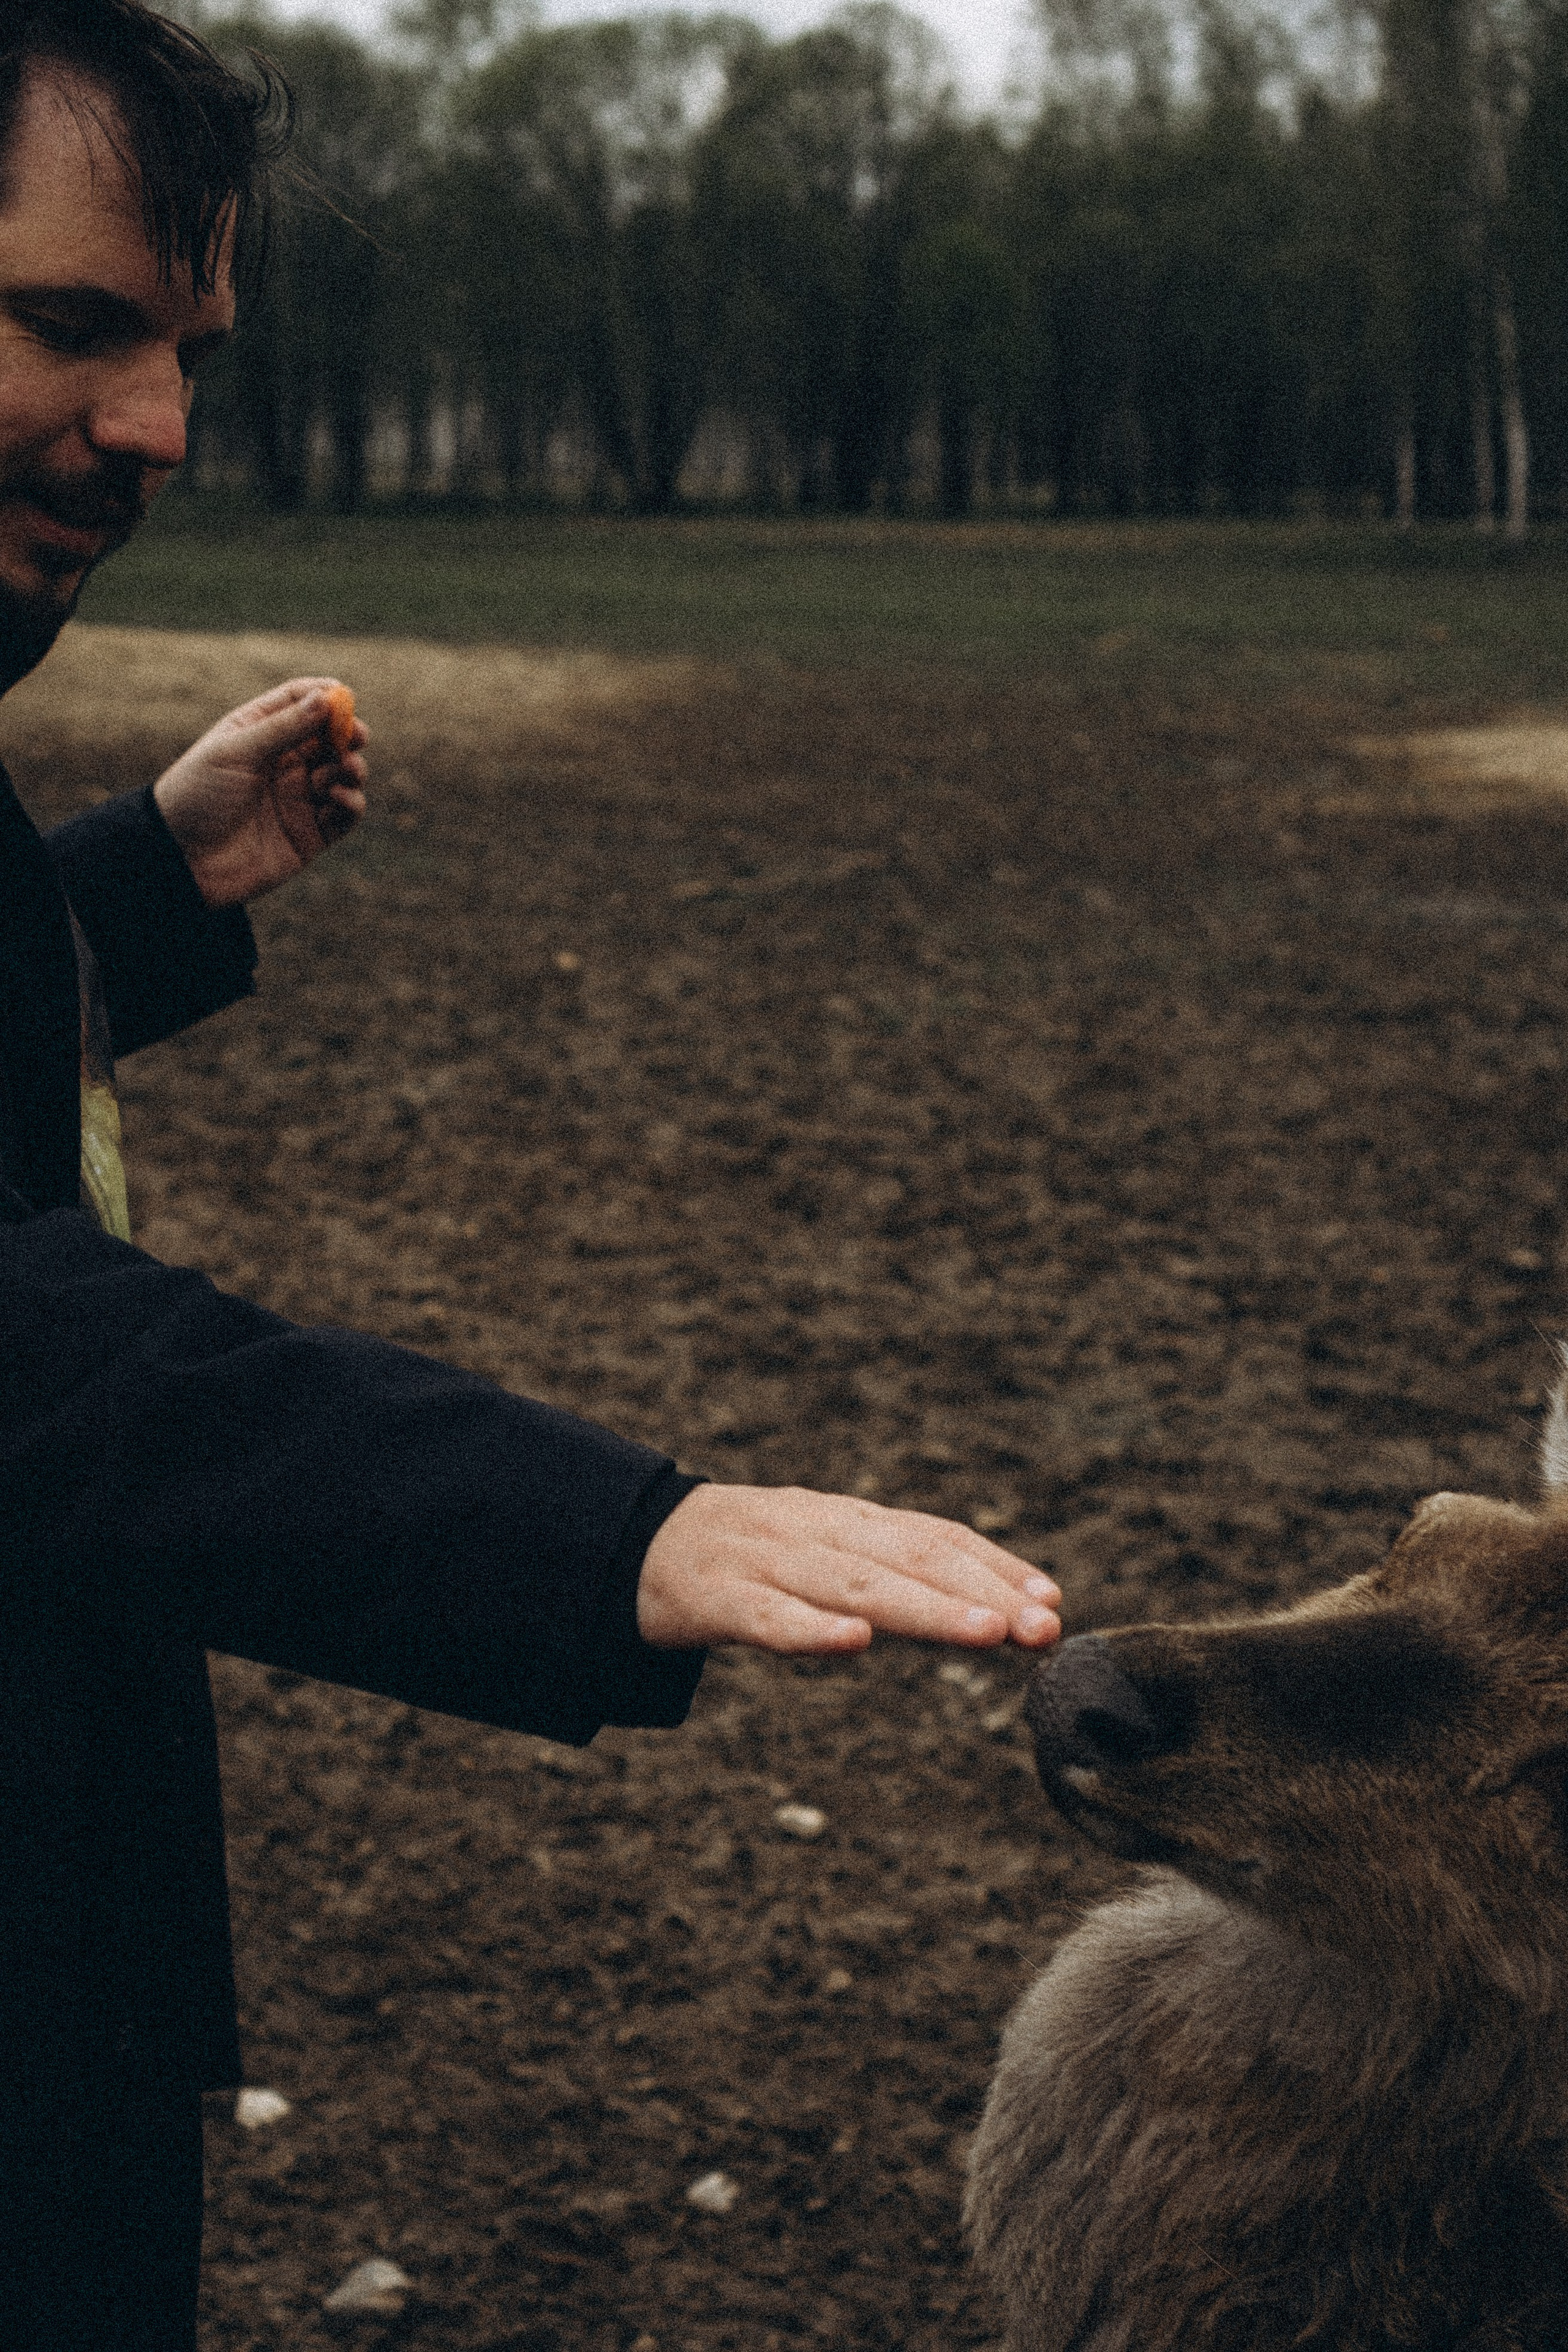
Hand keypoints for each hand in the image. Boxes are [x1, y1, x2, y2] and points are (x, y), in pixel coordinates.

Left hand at [152, 677, 369, 907]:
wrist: (182, 861)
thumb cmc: (197, 796)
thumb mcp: (236, 752)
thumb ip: (283, 727)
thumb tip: (326, 698)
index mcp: (259, 733)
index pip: (300, 702)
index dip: (325, 696)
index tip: (345, 697)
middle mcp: (283, 762)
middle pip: (330, 737)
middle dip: (348, 734)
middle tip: (357, 736)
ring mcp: (299, 798)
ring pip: (343, 774)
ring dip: (350, 768)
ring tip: (341, 772)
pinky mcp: (311, 834)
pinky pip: (345, 814)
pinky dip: (352, 803)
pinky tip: (339, 798)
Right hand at [637, 1484, 1061, 1654]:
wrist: (628, 1543)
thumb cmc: (746, 1559)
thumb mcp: (822, 1555)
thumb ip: (892, 1576)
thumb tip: (991, 1612)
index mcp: (844, 1521)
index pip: (932, 1537)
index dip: (995, 1565)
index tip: (1053, 1602)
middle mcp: (814, 1531)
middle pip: (908, 1557)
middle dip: (982, 1590)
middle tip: (1043, 1628)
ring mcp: (764, 1561)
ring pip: (853, 1585)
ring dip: (925, 1608)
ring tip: (986, 1632)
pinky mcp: (713, 1598)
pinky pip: (766, 1617)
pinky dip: (810, 1630)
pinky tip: (854, 1645)